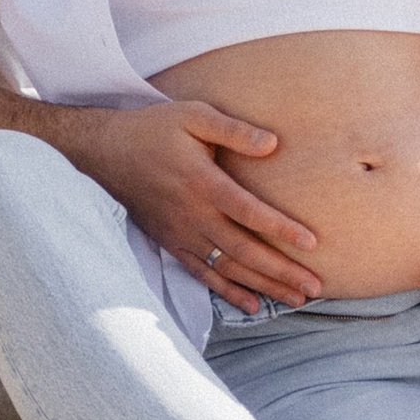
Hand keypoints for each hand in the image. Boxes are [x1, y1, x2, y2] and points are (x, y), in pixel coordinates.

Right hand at [68, 103, 323, 312]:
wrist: (105, 151)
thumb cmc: (154, 128)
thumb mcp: (193, 115)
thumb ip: (234, 129)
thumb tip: (274, 143)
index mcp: (202, 182)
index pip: (249, 212)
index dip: (281, 229)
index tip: (312, 244)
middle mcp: (192, 215)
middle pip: (244, 250)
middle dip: (281, 271)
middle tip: (315, 288)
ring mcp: (180, 234)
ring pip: (227, 268)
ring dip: (262, 285)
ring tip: (296, 299)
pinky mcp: (170, 243)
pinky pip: (202, 274)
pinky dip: (228, 291)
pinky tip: (252, 304)